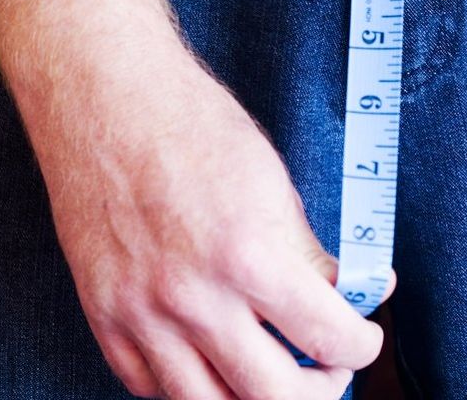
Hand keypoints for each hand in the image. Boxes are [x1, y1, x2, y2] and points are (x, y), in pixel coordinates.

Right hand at [29, 43, 389, 399]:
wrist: (103, 96)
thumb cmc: (191, 125)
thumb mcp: (272, 182)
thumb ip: (310, 251)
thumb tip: (362, 292)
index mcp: (249, 256)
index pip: (332, 340)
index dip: (363, 345)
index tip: (363, 335)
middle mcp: (193, 299)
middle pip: (276, 398)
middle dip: (322, 390)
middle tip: (329, 367)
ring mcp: (141, 314)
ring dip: (255, 399)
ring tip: (275, 374)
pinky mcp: (103, 316)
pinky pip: (150, 388)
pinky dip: (191, 387)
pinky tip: (212, 363)